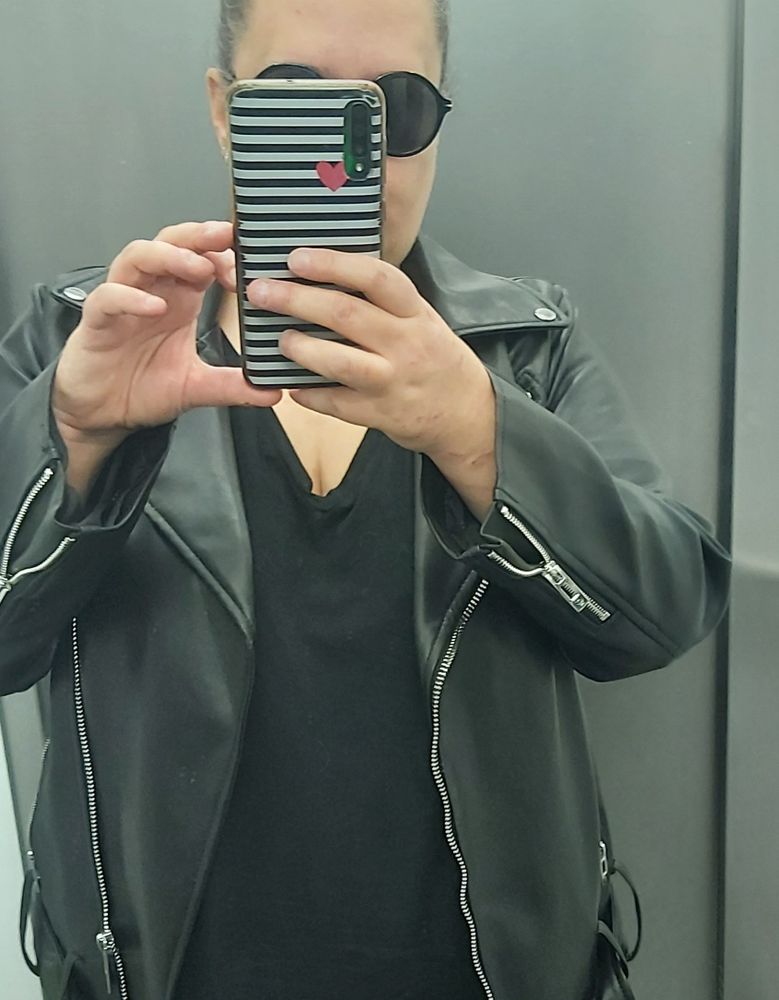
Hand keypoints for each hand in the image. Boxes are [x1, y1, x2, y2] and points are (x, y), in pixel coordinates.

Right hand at [53, 221, 280, 449]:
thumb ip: (233, 386)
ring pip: (138, 256)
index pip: (203, 258)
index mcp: (179, 300)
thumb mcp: (196, 388)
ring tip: (197, 266)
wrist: (101, 414)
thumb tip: (272, 391)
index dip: (226, 256)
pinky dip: (131, 297)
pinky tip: (155, 307)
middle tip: (226, 236)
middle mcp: (152, 292)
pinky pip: (108, 297)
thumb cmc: (142, 388)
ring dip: (169, 255)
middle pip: (171, 243)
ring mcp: (122, 303)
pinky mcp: (96, 322)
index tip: (250, 269)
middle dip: (199, 236)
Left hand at [246, 248, 494, 458]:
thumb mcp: (422, 320)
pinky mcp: (381, 414)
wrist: (467, 414)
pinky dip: (309, 395)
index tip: (297, 257)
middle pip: (346, 314)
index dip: (334, 264)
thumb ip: (383, 300)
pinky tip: (292, 386)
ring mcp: (392, 381)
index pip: (376, 277)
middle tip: (263, 292)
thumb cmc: (436, 359)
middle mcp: (405, 344)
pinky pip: (337, 404)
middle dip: (297, 299)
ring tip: (280, 339)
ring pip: (340, 362)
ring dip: (302, 348)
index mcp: (415, 313)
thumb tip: (327, 274)